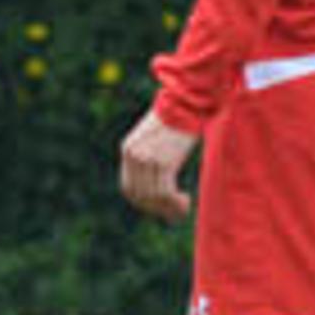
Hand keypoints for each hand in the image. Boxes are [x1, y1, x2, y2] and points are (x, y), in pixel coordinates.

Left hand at [116, 110, 200, 224]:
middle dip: (157, 209)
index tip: (159, 206)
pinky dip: (175, 203)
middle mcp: (134, 156)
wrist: (186, 103)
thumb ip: (150, 157)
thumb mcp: (154, 139)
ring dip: (169, 208)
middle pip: (139, 196)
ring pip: (153, 197)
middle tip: (174, 211)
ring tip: (183, 206)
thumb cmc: (176, 120)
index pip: (128, 188)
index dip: (142, 202)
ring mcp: (147, 160)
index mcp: (128, 149)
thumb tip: (159, 185)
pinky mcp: (163, 162)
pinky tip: (185, 200)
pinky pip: (165, 193)